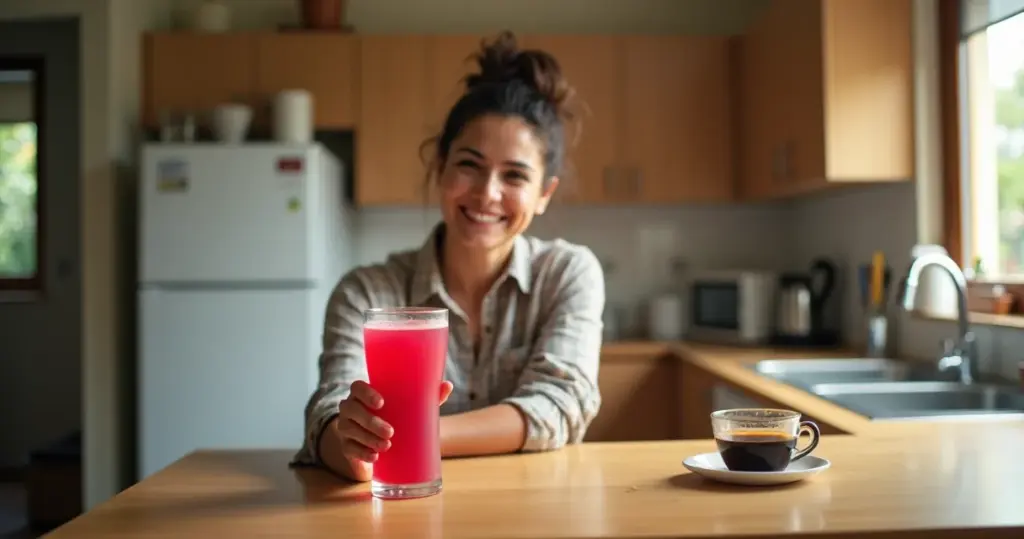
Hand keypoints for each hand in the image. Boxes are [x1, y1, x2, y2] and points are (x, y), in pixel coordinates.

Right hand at [328, 380, 454, 468]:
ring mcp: (345, 427)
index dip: (366, 393)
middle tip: (391, 432)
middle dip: (370, 421)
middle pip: (351, 409)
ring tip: (387, 446)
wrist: (379, 444)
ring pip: (348, 429)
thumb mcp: (410, 408)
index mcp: (364, 395)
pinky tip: (375, 457)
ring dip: (367, 438)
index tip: (382, 403)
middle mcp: (350, 408)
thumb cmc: (395, 418)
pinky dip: (362, 453)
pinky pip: (348, 449)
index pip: (357, 387)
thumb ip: (427, 397)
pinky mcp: (345, 446)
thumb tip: (447, 385)